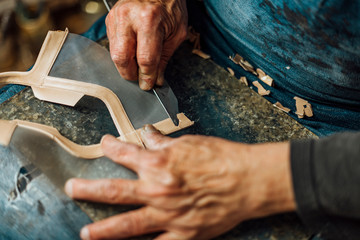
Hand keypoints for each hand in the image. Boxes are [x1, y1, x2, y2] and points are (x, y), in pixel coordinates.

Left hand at [65, 125, 294, 239]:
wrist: (247, 179)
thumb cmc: (220, 157)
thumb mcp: (189, 143)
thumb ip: (162, 142)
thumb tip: (147, 135)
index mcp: (159, 164)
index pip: (125, 153)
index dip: (110, 147)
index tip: (103, 145)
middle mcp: (157, 190)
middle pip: (114, 190)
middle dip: (88, 190)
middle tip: (71, 190)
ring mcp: (168, 215)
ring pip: (127, 224)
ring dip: (103, 230)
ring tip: (86, 234)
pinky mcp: (183, 233)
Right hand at [105, 0, 187, 89]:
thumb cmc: (171, 6)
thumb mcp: (177, 33)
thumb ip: (165, 58)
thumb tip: (157, 79)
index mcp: (149, 20)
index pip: (145, 59)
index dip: (147, 76)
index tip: (149, 85)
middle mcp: (129, 18)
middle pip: (122, 59)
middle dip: (131, 74)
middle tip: (141, 78)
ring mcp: (116, 17)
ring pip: (114, 54)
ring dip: (126, 65)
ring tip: (138, 65)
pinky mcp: (110, 19)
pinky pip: (112, 45)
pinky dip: (123, 54)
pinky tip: (133, 52)